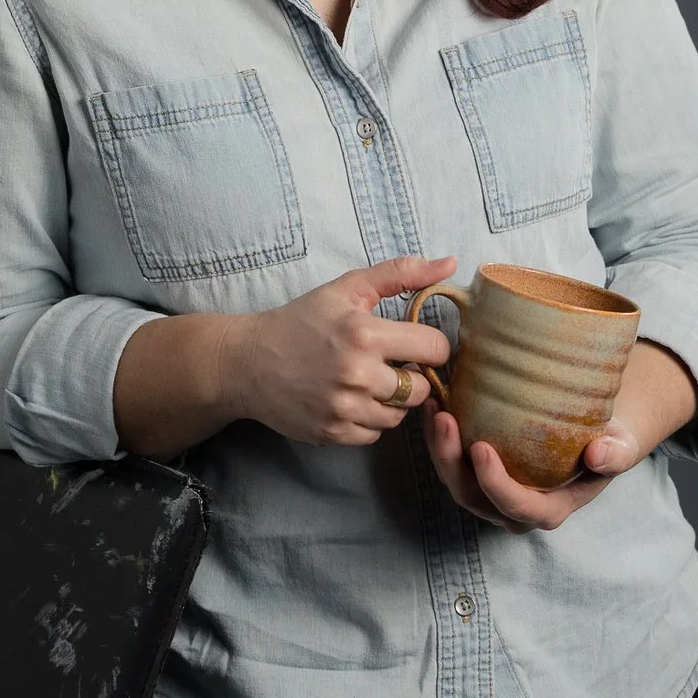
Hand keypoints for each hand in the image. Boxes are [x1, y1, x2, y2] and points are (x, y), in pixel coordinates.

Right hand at [220, 256, 454, 445]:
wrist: (247, 362)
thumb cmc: (301, 321)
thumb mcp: (347, 288)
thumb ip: (401, 274)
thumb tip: (451, 263)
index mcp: (365, 334)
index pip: (435, 348)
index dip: (431, 345)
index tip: (415, 344)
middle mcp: (358, 374)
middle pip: (422, 388)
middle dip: (412, 375)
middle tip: (390, 364)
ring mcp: (344, 408)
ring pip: (399, 415)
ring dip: (392, 400)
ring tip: (369, 381)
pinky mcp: (332, 433)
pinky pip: (375, 434)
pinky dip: (369, 420)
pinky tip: (351, 399)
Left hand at [423, 406, 646, 532]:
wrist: (597, 435)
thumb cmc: (610, 441)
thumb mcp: (624, 445)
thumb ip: (618, 454)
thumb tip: (600, 454)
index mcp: (548, 509)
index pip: (516, 506)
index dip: (494, 483)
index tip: (481, 448)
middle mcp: (513, 508)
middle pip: (472, 496)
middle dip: (451, 461)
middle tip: (445, 419)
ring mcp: (491, 492)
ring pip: (454, 480)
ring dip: (438, 447)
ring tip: (433, 408)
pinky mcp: (478, 472)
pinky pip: (450, 461)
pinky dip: (438, 436)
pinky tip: (434, 404)